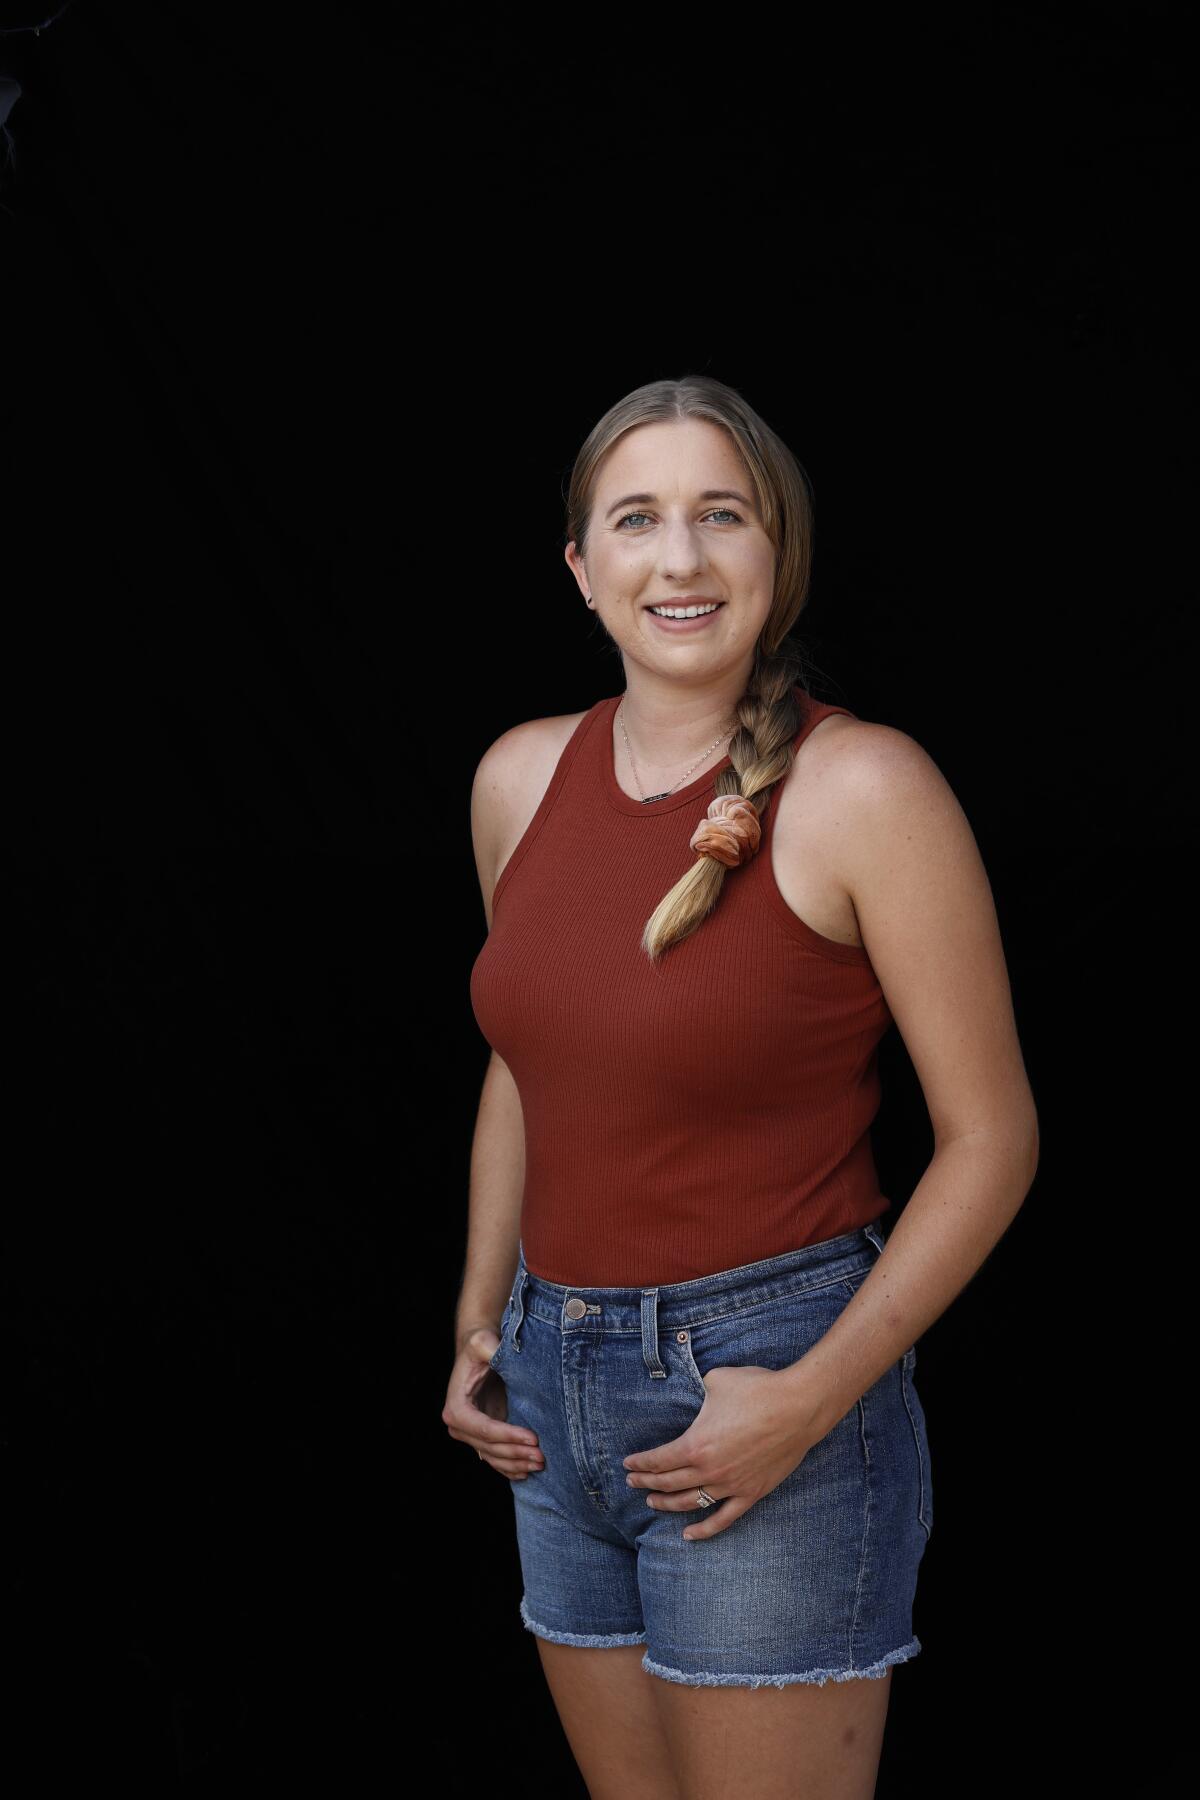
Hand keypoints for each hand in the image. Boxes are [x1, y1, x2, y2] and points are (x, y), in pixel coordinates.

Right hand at [442, 1328, 544, 1479]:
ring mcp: (470, 1435)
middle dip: (517, 1453)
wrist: (481, 1354)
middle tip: (543, 1455)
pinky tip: (527, 1473)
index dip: (508, 1436)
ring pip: (493, 1458)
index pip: (483, 1429)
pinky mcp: (482, 1439)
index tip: (533, 1437)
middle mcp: (459, 1425)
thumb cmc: (482, 1346)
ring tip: (541, 1464)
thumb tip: (498, 1354)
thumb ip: (488, 1347)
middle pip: (489, 1448)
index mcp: (456, 1406)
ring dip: (516, 1464)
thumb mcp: (482, 1342)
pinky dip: (510, 1469)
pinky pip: (495, 1460)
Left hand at [623, 1362, 824, 1538]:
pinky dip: (704, 1530)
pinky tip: (689, 1535)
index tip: (628, 1464)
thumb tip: (695, 1394)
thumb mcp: (716, 1381)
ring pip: (691, 1502)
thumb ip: (699, 1393)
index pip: (658, 1460)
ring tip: (652, 1502)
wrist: (798, 1406)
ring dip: (668, 1504)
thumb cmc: (757, 1389)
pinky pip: (724, 1518)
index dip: (640, 1463)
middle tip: (632, 1482)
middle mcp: (709, 1470)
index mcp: (695, 1444)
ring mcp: (731, 1485)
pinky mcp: (751, 1493)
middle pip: (669, 1483)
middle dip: (647, 1483)